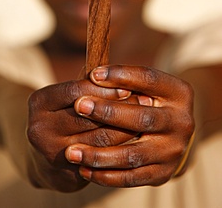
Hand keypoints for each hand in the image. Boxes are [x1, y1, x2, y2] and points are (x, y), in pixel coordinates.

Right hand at [27, 78, 137, 191]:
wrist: (47, 155)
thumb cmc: (66, 113)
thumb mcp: (68, 96)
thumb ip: (89, 84)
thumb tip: (122, 74)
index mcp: (40, 102)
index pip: (75, 91)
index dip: (104, 90)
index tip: (128, 88)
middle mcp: (39, 128)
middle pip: (89, 117)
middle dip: (121, 109)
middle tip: (147, 102)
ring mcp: (51, 153)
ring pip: (99, 140)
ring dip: (127, 128)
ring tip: (146, 118)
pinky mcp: (66, 173)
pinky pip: (102, 160)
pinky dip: (121, 148)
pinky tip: (136, 139)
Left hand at [65, 65, 194, 187]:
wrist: (171, 134)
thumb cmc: (148, 102)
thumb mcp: (145, 86)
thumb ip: (125, 81)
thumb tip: (94, 78)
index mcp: (179, 93)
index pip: (149, 79)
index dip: (121, 75)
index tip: (94, 74)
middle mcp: (181, 122)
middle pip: (142, 118)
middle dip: (108, 112)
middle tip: (79, 106)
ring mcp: (173, 151)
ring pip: (132, 154)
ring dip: (99, 154)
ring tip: (71, 151)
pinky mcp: (163, 173)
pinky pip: (130, 178)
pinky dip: (105, 175)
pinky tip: (84, 169)